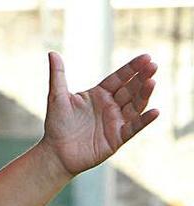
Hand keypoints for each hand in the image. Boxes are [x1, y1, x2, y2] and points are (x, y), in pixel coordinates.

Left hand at [40, 52, 158, 176]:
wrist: (55, 152)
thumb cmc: (56, 124)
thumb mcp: (56, 97)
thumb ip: (58, 75)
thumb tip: (52, 52)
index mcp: (99, 94)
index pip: (119, 78)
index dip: (132, 68)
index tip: (146, 57)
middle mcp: (110, 106)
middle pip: (130, 89)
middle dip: (142, 77)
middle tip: (153, 66)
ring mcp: (115, 121)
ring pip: (135, 106)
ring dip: (144, 95)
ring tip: (152, 82)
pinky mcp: (117, 138)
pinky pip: (134, 127)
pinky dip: (144, 120)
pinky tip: (154, 111)